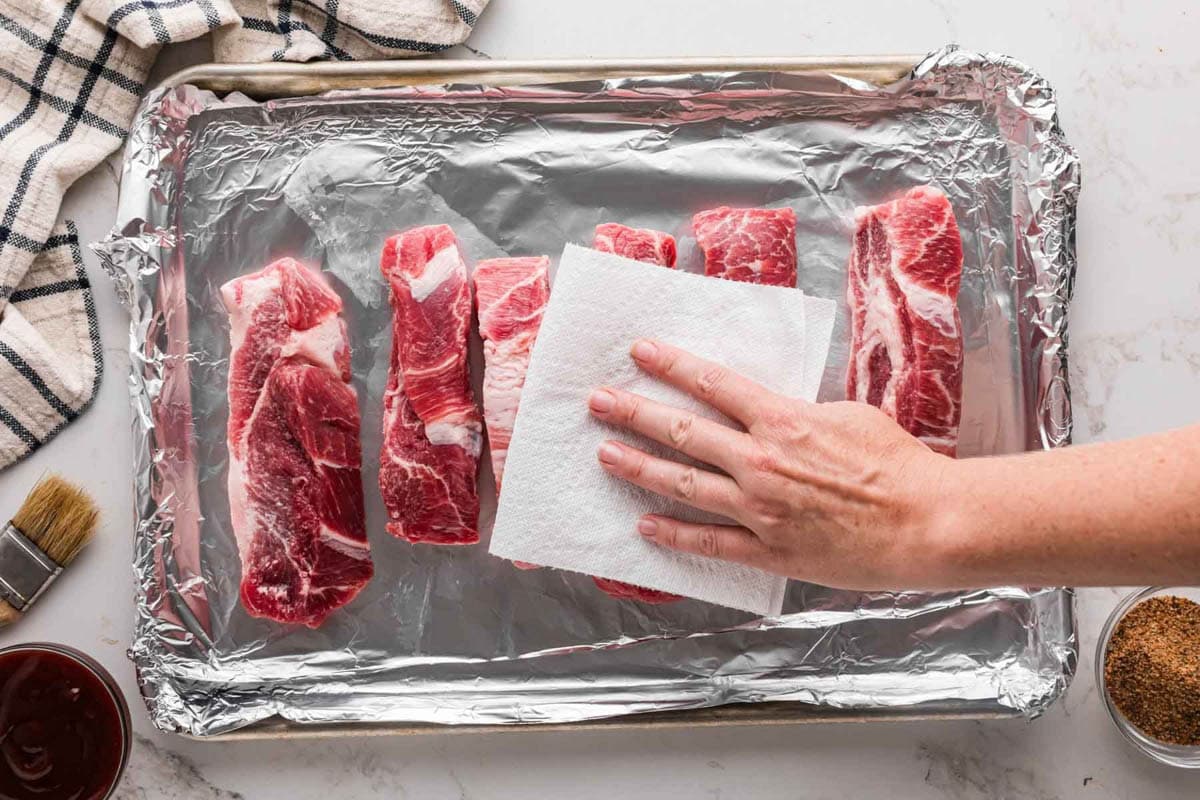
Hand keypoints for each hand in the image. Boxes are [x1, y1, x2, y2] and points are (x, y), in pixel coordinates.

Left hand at [587, 339, 956, 590]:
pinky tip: (644, 524)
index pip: (713, 383)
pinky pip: (709, 543)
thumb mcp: (847, 413)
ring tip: (605, 455)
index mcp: (782, 419)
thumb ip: (797, 411)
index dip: (671, 365)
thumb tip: (768, 407)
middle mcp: (760, 460)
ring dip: (639, 467)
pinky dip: (674, 534)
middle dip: (634, 413)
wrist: (925, 521)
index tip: (639, 352)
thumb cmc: (896, 464)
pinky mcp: (768, 550)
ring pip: (684, 484)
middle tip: (598, 402)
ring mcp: (759, 508)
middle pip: (683, 431)